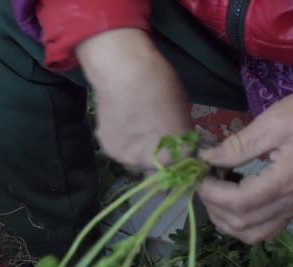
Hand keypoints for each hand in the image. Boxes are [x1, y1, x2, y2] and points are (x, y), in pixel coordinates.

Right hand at [76, 29, 190, 170]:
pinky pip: (119, 151)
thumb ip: (179, 133)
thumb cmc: (160, 85)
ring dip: (136, 150)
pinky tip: (121, 123)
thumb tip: (175, 139)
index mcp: (178, 155)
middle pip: (156, 167)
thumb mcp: (181, 111)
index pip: (182, 165)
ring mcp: (129, 159)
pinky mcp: (109, 150)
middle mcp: (153, 164)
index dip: (178, 154)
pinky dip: (121, 141)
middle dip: (156, 155)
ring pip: (135, 160)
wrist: (124, 73)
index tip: (173, 143)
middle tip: (151, 133)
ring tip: (134, 127)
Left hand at [198, 75, 292, 243]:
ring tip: (215, 194)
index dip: (211, 193)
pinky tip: (232, 202)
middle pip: (242, 223)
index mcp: (288, 179)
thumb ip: (236, 145)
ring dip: (226, 221)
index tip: (199, 175)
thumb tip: (205, 159)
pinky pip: (266, 229)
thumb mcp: (271, 122)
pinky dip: (243, 224)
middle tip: (203, 183)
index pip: (239, 202)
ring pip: (253, 234)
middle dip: (214, 206)